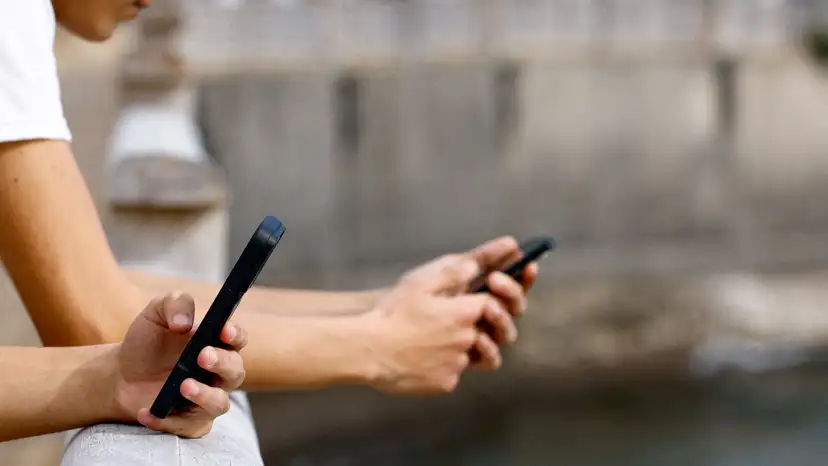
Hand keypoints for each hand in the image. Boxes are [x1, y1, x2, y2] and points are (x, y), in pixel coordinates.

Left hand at [110, 292, 247, 437]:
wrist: (121, 375)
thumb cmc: (147, 342)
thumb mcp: (156, 313)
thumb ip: (174, 304)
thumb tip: (184, 323)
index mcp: (217, 344)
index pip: (238, 339)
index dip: (236, 335)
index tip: (224, 330)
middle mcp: (218, 374)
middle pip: (235, 371)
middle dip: (221, 363)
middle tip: (202, 356)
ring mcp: (206, 400)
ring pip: (220, 403)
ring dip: (205, 395)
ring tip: (184, 385)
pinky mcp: (189, 423)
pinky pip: (187, 427)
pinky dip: (167, 421)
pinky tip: (147, 411)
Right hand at [362, 236, 534, 393]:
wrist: (369, 350)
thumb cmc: (392, 314)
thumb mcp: (420, 284)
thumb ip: (452, 274)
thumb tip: (475, 267)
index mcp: (464, 313)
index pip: (490, 305)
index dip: (480, 303)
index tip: (465, 303)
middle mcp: (467, 340)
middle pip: (483, 331)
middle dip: (467, 327)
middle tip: (439, 324)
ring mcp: (458, 364)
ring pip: (468, 355)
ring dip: (456, 349)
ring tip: (429, 343)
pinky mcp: (447, 383)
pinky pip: (452, 373)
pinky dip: (441, 367)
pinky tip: (420, 359)